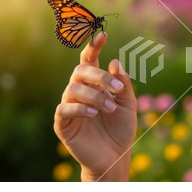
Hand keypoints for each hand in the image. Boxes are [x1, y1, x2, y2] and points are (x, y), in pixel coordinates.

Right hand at [54, 32, 136, 180]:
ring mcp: (70, 106)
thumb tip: (116, 62)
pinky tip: (95, 113)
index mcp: (95, 84)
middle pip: (81, 71)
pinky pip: (64, 109)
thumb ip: (123, 84)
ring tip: (110, 108)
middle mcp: (81, 91)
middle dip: (100, 76)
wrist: (115, 156)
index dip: (94, 47)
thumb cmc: (121, 128)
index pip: (90, 60)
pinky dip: (80, 108)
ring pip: (73, 88)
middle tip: (117, 89)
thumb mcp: (129, 104)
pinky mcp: (63, 124)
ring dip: (95, 95)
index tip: (103, 35)